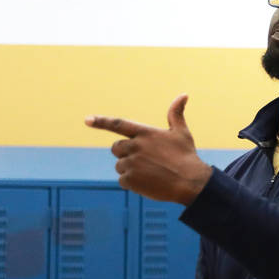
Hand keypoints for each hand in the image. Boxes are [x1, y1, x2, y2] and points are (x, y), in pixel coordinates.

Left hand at [85, 94, 212, 204]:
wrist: (190, 182)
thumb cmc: (187, 157)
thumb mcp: (181, 133)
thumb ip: (176, 114)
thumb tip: (184, 94)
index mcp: (145, 133)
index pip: (118, 124)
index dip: (101, 122)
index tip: (87, 120)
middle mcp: (135, 146)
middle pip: (116, 148)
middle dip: (126, 154)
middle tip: (145, 161)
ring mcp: (131, 163)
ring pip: (120, 166)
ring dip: (131, 170)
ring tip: (151, 173)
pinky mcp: (130, 179)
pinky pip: (123, 180)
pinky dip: (133, 183)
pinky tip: (149, 183)